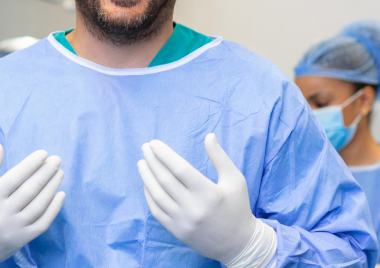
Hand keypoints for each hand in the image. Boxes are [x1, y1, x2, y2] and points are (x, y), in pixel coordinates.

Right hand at [0, 144, 65, 267]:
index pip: (14, 178)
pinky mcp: (21, 240)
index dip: (30, 164)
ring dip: (52, 188)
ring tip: (59, 173)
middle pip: (29, 190)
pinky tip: (60, 195)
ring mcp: (12, 229)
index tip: (43, 154)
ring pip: (39, 206)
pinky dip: (54, 209)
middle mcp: (1, 214)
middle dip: (46, 173)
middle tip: (57, 160)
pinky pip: (42, 223)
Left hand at [137, 134, 275, 266]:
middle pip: (165, 180)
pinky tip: (147, 183)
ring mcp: (182, 221)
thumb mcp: (235, 180)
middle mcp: (193, 208)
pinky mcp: (176, 231)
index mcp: (208, 193)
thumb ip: (220, 157)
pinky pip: (156, 211)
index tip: (154, 143)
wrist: (237, 243)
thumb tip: (208, 136)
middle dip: (152, 161)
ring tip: (142, 163)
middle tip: (145, 148)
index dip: (165, 154)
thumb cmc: (237, 207)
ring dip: (147, 176)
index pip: (180, 169)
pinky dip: (149, 195)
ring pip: (157, 195)